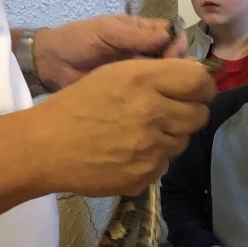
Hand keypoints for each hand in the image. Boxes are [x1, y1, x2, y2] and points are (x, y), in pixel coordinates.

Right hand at [30, 58, 213, 196]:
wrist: (45, 147)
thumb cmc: (77, 104)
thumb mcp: (113, 73)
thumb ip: (155, 71)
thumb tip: (196, 75)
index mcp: (143, 80)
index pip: (200, 82)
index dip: (202, 86)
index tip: (194, 91)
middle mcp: (151, 112)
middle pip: (199, 115)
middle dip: (189, 113)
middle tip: (168, 113)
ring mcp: (149, 148)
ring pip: (183, 141)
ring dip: (169, 137)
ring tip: (140, 133)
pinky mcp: (144, 175)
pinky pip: (164, 164)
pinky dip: (152, 159)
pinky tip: (128, 153)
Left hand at [31, 16, 182, 89]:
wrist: (50, 64)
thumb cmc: (77, 40)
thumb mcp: (106, 31)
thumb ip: (134, 35)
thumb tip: (167, 37)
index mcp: (141, 33)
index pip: (171, 36)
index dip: (177, 44)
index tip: (174, 54)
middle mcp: (144, 53)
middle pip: (172, 59)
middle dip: (176, 66)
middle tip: (168, 76)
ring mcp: (138, 75)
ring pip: (163, 79)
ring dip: (167, 84)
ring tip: (164, 91)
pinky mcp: (130, 94)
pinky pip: (149, 96)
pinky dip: (155, 99)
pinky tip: (156, 103)